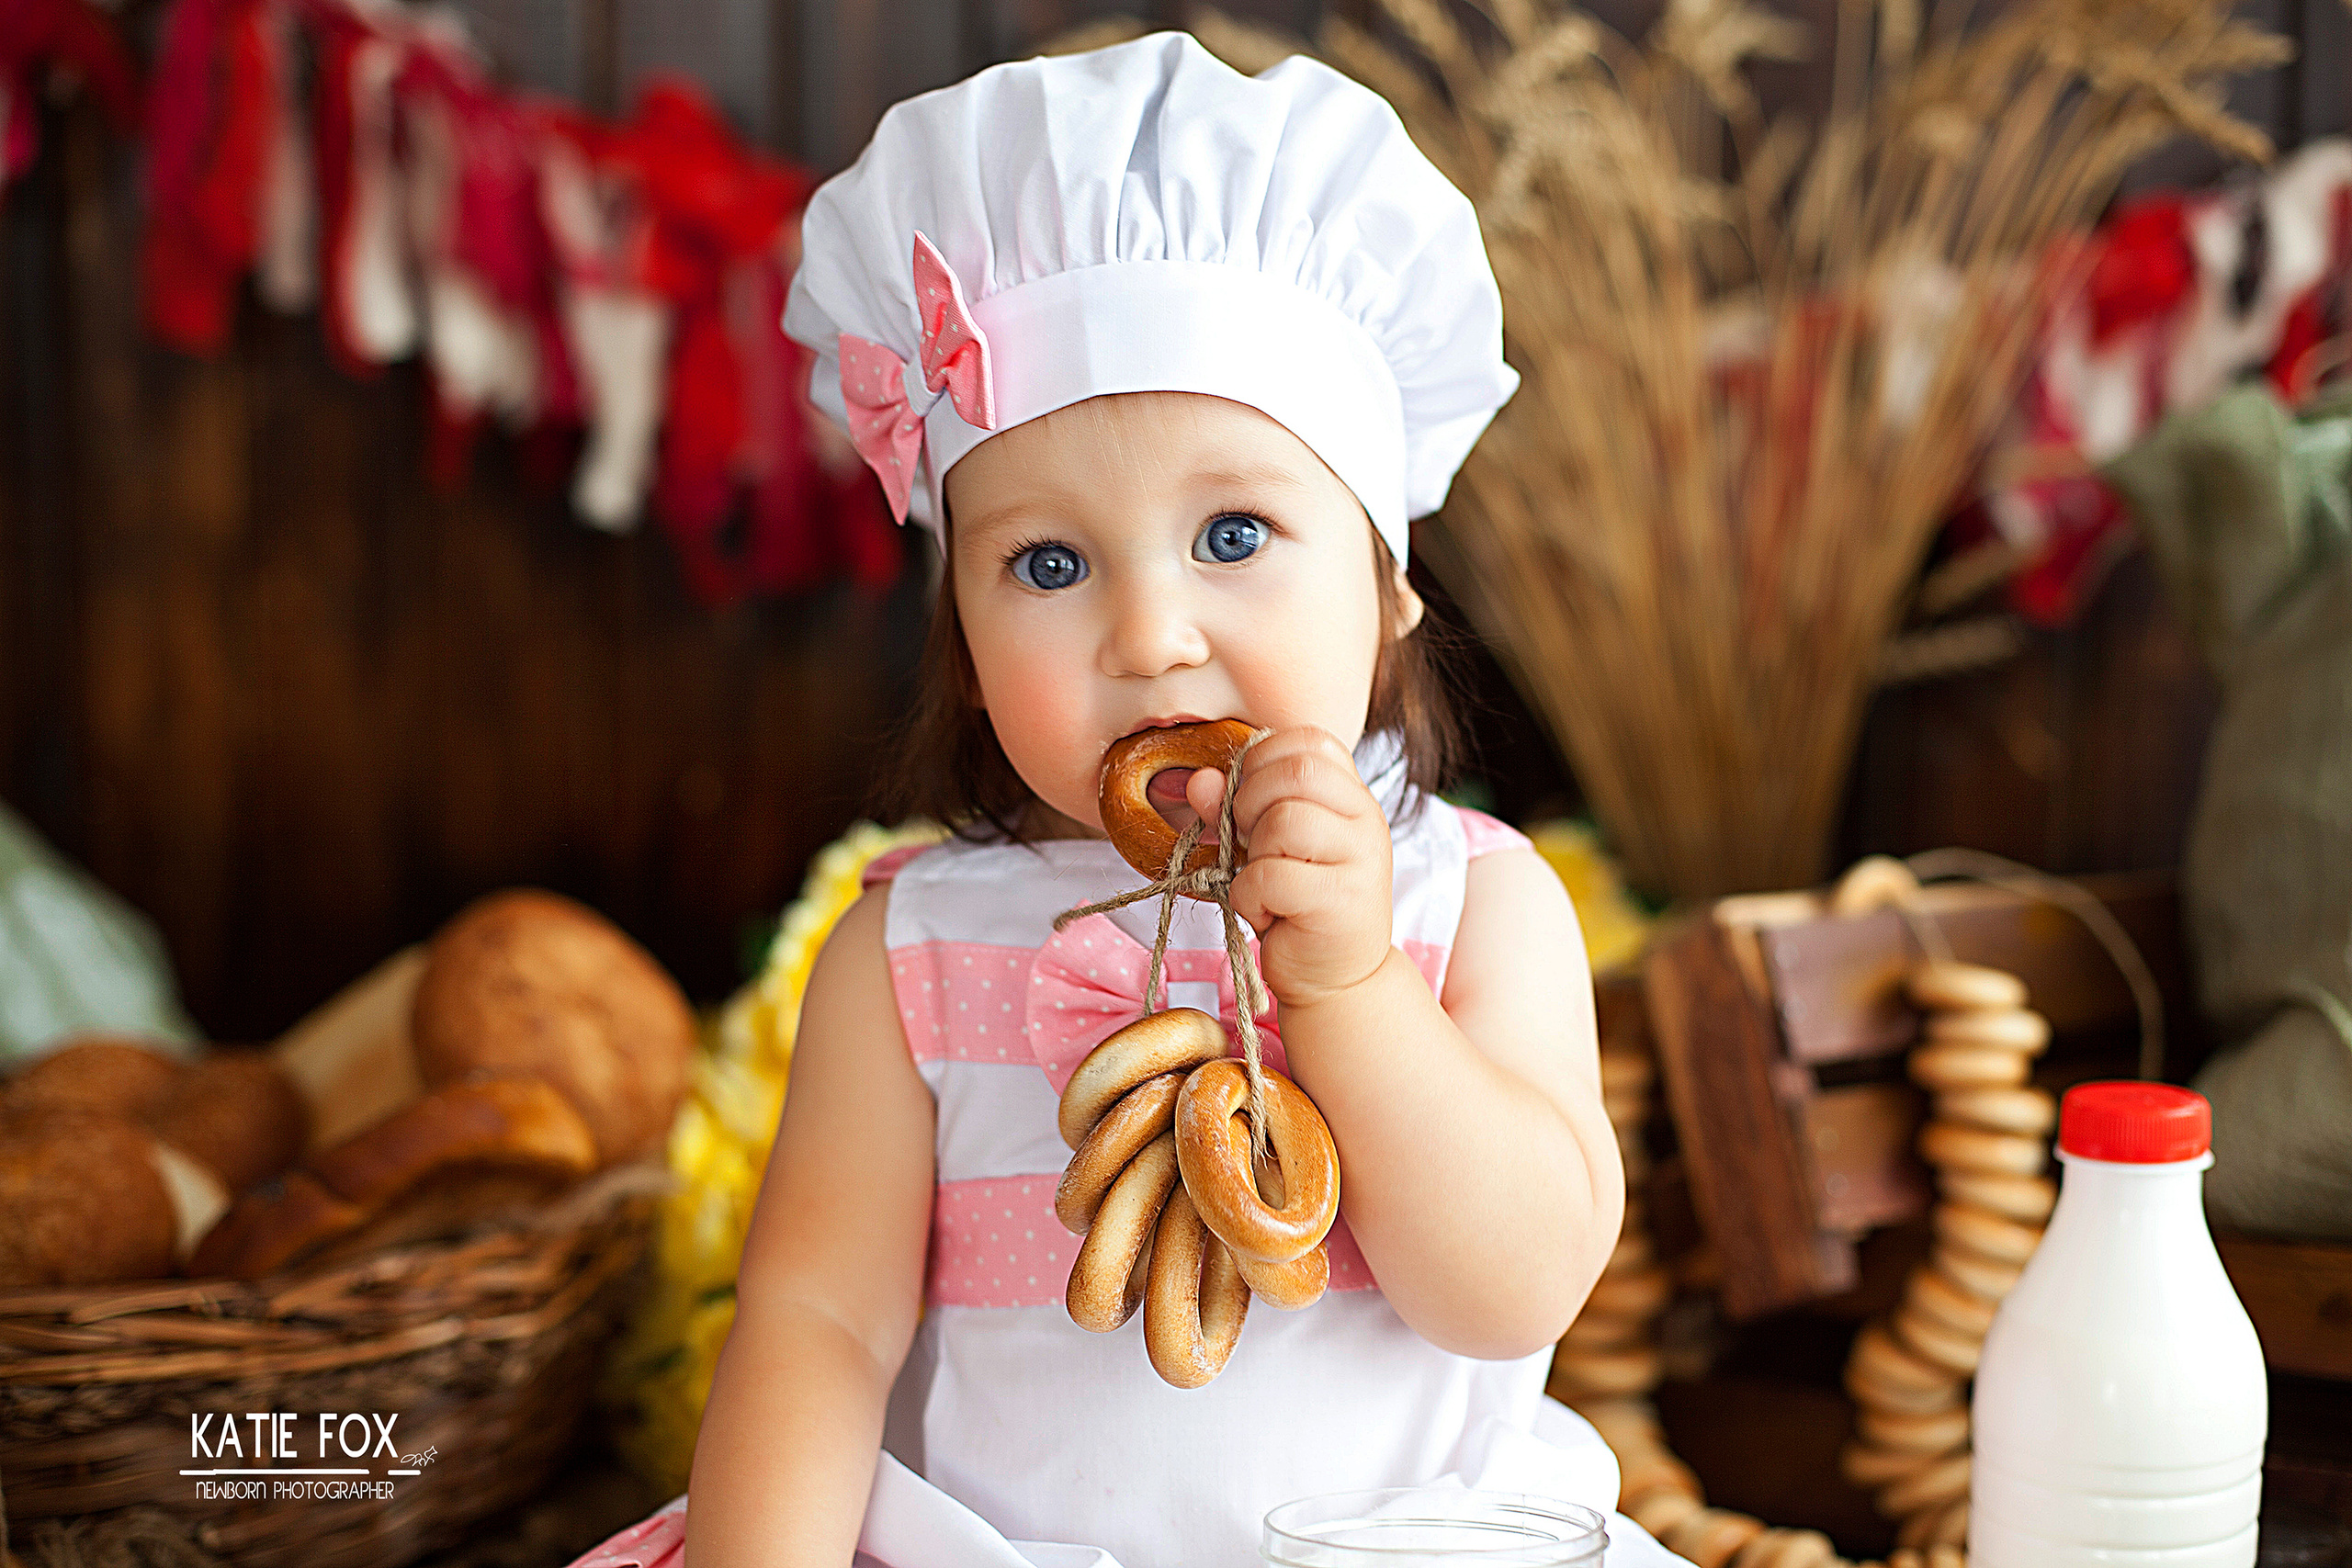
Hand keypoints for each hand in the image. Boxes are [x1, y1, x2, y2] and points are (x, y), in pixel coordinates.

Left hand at [1186, 727, 1391, 1011]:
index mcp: (1352, 797)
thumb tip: (1199, 781)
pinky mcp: (1342, 902)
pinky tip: (1266, 912)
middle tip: (1245, 841)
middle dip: (1249, 801)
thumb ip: (1231, 808)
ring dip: (1252, 852)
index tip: (1246, 800)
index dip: (1263, 759)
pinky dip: (1250, 896)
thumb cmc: (1297, 906)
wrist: (1336, 980)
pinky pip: (1272, 876)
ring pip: (1286, 820)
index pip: (1312, 741)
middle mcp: (1366, 820)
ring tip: (1261, 880)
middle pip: (1298, 771)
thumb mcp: (1262, 847)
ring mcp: (1362, 860)